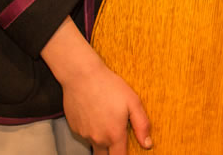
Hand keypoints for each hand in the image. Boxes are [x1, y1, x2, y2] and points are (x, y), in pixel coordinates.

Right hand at [41, 19, 152, 154]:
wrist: (82, 76)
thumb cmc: (108, 86)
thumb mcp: (132, 101)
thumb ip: (142, 125)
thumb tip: (147, 144)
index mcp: (114, 135)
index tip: (126, 150)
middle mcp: (98, 139)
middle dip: (112, 150)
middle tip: (116, 136)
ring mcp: (84, 134)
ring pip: (95, 144)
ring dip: (101, 139)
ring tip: (106, 119)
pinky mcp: (74, 128)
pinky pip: (85, 135)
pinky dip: (91, 130)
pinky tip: (94, 114)